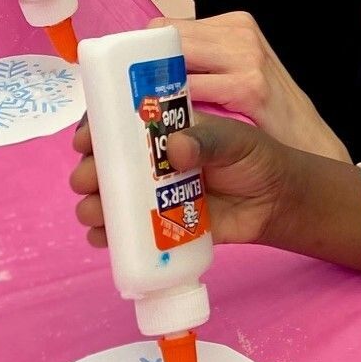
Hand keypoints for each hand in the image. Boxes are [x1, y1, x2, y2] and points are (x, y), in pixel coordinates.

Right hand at [70, 112, 360, 268]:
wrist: (275, 202)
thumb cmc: (255, 159)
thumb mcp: (235, 140)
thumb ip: (208, 140)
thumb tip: (175, 147)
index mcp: (162, 130)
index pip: (117, 123)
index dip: (95, 129)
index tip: (86, 139)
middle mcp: (148, 161)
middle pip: (104, 163)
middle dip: (87, 171)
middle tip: (88, 180)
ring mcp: (150, 194)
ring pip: (107, 198)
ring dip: (91, 205)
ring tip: (94, 212)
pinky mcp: (159, 225)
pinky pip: (123, 231)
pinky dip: (107, 236)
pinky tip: (102, 238)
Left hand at [152, 11, 350, 160]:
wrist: (308, 140)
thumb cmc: (267, 111)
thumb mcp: (238, 72)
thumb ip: (202, 63)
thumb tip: (148, 69)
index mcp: (234, 24)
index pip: (166, 25)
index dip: (147, 54)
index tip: (133, 80)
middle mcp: (239, 32)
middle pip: (164, 37)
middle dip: (146, 68)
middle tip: (133, 100)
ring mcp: (246, 56)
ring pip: (174, 61)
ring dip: (157, 89)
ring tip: (149, 114)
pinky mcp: (249, 86)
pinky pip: (191, 90)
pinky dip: (176, 107)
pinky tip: (173, 125)